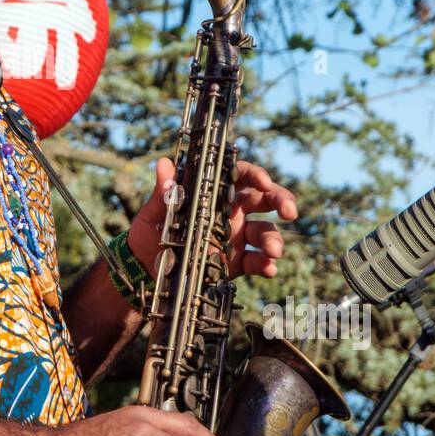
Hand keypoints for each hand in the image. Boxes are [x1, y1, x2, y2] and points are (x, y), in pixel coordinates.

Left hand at [127, 156, 296, 280]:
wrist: (144, 270)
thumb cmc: (149, 233)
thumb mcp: (154, 212)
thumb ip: (164, 192)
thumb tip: (163, 164)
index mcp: (213, 193)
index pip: (241, 175)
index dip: (256, 175)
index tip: (264, 182)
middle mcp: (230, 211)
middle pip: (264, 199)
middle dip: (281, 200)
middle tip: (289, 211)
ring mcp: (236, 236)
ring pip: (265, 231)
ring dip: (274, 239)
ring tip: (273, 251)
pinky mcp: (237, 262)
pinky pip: (258, 261)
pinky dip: (266, 264)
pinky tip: (269, 269)